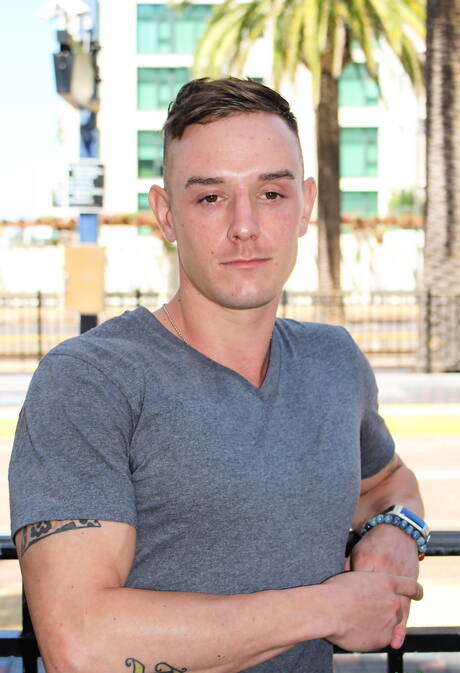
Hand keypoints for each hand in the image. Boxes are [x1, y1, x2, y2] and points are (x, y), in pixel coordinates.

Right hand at [322, 569, 422, 651]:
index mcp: (386, 581)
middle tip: (369, 609)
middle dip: (387, 610)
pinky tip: (355, 629)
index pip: (411, 586)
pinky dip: (371, 635)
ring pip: (389, 624)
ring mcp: (389, 620)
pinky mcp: (383, 638)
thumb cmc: (335, 590)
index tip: (417, 595)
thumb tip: (368, 579)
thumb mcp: (354, 576)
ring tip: (356, 620)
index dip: (416, 591)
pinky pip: (381, 637)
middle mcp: (392, 601)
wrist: (327, 610)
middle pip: (399, 607)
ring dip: (378, 623)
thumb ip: (368, 579)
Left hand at [347, 524, 419, 647]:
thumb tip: (333, 584)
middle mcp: (384, 570)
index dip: (347, 600)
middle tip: (360, 632)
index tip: (338, 613)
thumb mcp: (356, 551)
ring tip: (392, 641)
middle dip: (368, 616)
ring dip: (394, 624)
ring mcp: (399, 576)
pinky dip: (405, 616)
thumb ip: (347, 567)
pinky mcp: (410, 579)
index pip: (355, 585)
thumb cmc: (373, 542)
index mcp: (366, 561)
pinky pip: (408, 601)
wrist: (397, 530)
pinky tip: (402, 630)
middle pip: (376, 598)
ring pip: (397, 603)